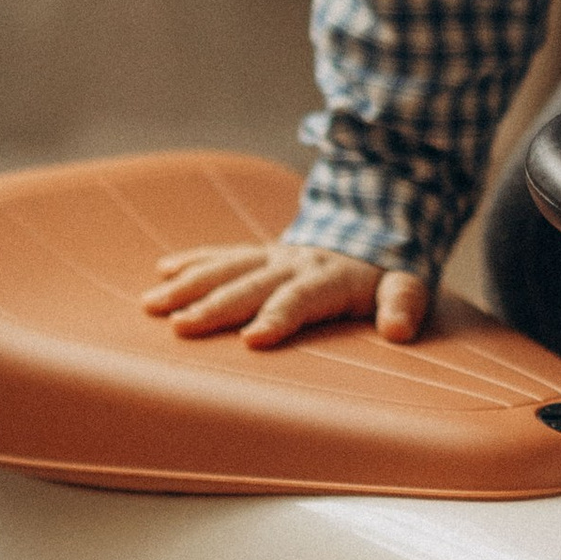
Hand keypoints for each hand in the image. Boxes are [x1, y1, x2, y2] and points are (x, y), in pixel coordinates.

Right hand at [142, 237, 428, 346]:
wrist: (376, 220)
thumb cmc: (388, 268)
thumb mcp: (409, 282)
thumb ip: (404, 303)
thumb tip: (400, 330)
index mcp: (330, 276)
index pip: (300, 299)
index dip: (277, 317)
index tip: (252, 339)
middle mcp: (294, 262)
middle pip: (250, 285)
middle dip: (215, 305)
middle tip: (180, 326)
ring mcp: (273, 254)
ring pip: (226, 267)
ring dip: (190, 285)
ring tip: (151, 304)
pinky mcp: (260, 250)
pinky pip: (222, 253)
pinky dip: (193, 261)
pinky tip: (162, 272)